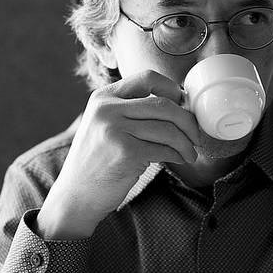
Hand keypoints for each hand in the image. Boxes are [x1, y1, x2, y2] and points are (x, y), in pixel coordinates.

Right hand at [34, 70, 199, 239]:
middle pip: (164, 104)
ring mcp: (115, 130)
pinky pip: (164, 149)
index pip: (147, 77)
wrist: (76, 195)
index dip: (172, 88)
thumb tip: (177, 103)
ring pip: (168, 128)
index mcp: (104, 97)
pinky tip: (179, 159)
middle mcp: (107, 109)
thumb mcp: (105, 124)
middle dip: (188, 120)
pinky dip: (178, 155)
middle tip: (196, 134)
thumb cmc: (98, 160)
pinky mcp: (125, 152)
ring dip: (186, 142)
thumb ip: (130, 109)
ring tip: (190, 152)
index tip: (183, 104)